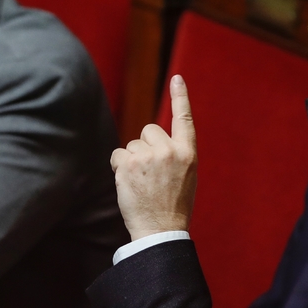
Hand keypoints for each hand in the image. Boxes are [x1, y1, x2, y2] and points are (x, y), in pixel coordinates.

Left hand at [110, 75, 196, 240]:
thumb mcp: (186, 176)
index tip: (177, 78)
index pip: (184, 119)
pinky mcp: (129, 164)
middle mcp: (170, 150)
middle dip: (146, 146)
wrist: (161, 229)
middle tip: (151, 172)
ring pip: (132, 144)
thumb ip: (174, 154)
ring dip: (132, 160)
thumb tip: (152, 139)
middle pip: (149, 130)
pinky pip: (118, 154)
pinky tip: (130, 184)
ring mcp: (149, 156)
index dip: (180, 97)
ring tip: (142, 182)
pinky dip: (120, 167)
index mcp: (188, 153)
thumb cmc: (174, 204)